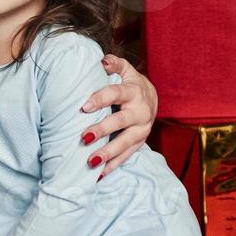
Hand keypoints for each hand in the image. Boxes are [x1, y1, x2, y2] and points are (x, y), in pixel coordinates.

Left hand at [80, 54, 157, 176]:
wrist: (152, 100)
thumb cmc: (130, 83)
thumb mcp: (125, 71)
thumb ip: (114, 64)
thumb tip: (102, 60)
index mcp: (134, 91)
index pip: (116, 94)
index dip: (100, 99)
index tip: (83, 107)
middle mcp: (140, 112)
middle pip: (120, 122)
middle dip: (102, 130)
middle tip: (84, 137)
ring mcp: (142, 130)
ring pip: (125, 143)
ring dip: (108, 153)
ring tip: (90, 161)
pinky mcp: (140, 143)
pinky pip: (126, 156)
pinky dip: (113, 165)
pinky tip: (98, 175)